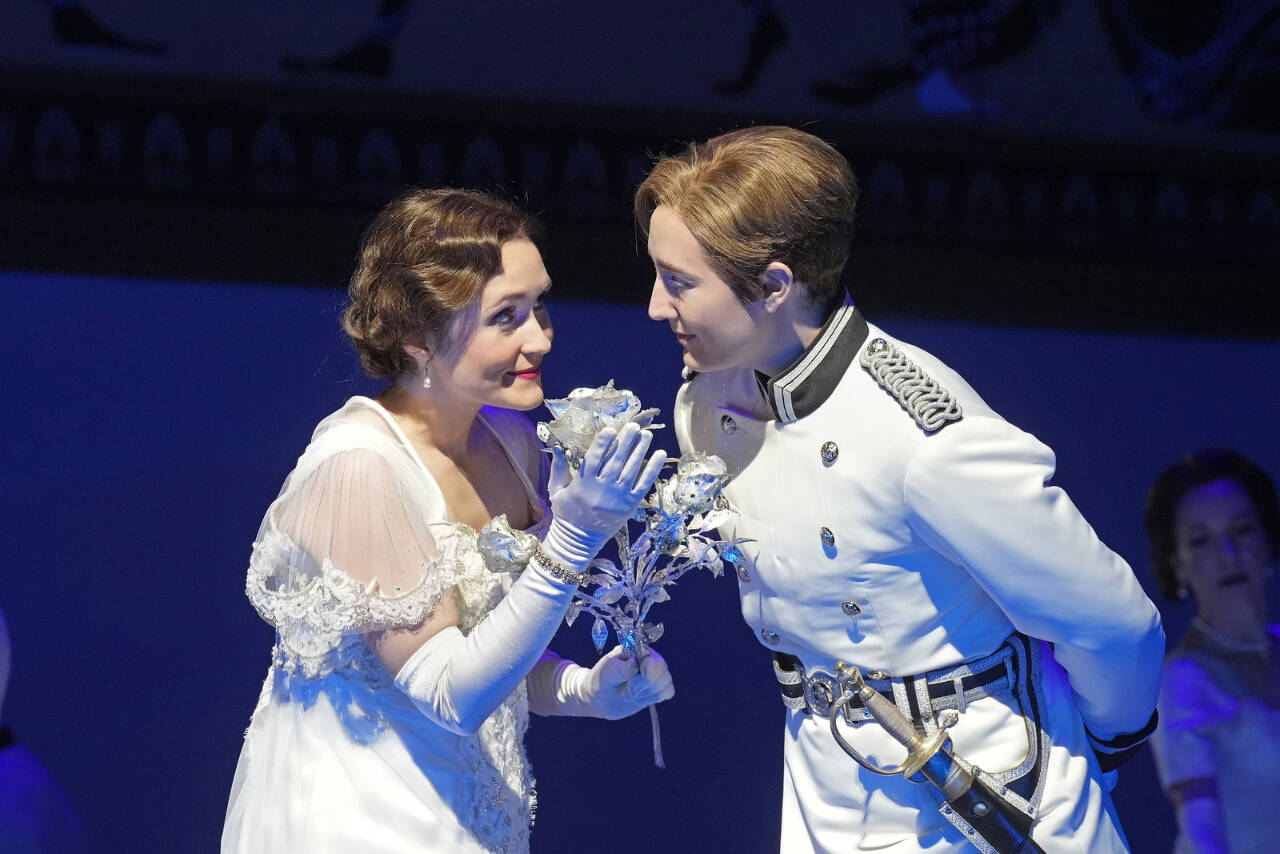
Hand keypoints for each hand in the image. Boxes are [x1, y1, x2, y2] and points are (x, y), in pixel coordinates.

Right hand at [543, 423, 665, 565]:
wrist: (579, 540)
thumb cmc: (567, 513)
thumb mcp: (556, 490)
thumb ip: (558, 468)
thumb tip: (557, 447)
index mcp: (583, 484)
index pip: (594, 458)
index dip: (604, 442)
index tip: (611, 429)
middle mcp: (601, 489)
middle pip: (616, 460)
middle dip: (626, 441)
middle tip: (634, 426)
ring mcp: (618, 497)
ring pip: (631, 469)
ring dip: (640, 450)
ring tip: (647, 435)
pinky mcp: (630, 505)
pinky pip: (644, 484)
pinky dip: (653, 469)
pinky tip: (659, 455)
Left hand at [570, 646, 674, 719]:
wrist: (598, 697)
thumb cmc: (601, 680)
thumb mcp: (607, 673)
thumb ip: (621, 669)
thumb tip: (635, 663)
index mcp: (636, 649)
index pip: (653, 657)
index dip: (647, 669)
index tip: (632, 680)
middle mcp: (648, 659)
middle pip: (662, 670)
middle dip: (646, 684)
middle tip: (629, 688)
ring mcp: (654, 673)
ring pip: (666, 682)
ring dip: (648, 692)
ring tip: (632, 692)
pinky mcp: (656, 687)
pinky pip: (668, 691)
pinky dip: (656, 696)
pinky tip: (642, 697)